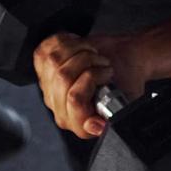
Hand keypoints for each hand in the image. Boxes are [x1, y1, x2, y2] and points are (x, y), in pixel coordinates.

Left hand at [33, 32, 149, 138]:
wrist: (123, 62)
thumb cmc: (126, 80)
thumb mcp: (128, 101)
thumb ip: (113, 116)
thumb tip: (96, 126)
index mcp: (79, 123)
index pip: (74, 99)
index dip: (92, 79)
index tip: (107, 74)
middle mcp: (60, 108)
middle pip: (62, 78)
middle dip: (88, 62)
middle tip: (103, 63)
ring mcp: (48, 88)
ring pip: (54, 61)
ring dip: (79, 50)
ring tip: (94, 55)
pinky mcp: (42, 69)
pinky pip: (44, 52)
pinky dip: (64, 43)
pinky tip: (77, 49)